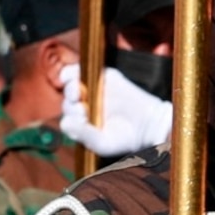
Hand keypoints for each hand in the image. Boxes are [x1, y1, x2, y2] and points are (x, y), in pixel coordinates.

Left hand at [56, 58, 173, 156]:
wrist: (149, 123)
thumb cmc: (126, 138)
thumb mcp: (103, 143)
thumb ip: (84, 135)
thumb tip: (66, 122)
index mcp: (83, 124)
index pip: (68, 119)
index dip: (71, 118)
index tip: (84, 119)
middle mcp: (84, 106)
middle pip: (68, 102)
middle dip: (71, 104)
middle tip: (83, 108)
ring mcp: (91, 91)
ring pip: (70, 85)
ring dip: (70, 87)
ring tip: (78, 92)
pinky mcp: (101, 77)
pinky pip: (78, 71)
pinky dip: (72, 73)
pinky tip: (73, 78)